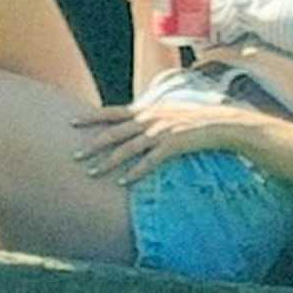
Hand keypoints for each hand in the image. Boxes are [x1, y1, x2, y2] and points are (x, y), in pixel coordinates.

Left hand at [71, 92, 258, 183]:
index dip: (91, 117)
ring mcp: (161, 132)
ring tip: (93, 172)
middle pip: (115, 133)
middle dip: (93, 144)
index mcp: (146, 111)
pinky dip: (136, 171)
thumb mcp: (167, 112)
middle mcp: (150, 119)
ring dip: (109, 161)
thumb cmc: (194, 119)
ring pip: (128, 148)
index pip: (112, 113)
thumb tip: (132, 125)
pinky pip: (150, 160)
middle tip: (74, 155)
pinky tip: (123, 181)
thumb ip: (148, 118)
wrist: (221, 122)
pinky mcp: (173, 144)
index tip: (72, 122)